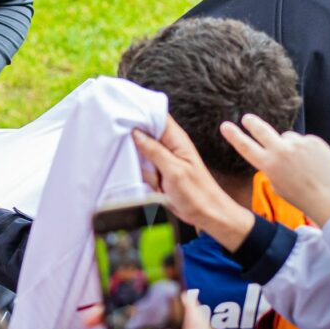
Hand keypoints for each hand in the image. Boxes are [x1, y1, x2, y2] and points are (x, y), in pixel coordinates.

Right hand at [131, 116, 254, 252]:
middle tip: (141, 158)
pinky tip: (151, 183)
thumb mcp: (173, 171)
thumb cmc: (198, 194)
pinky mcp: (158, 171)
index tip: (123, 116)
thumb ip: (154, 150)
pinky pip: (142, 166)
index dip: (140, 112)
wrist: (206, 215)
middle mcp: (169, 145)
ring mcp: (163, 159)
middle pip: (143, 133)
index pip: (156, 115)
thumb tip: (136, 132)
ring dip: (139, 163)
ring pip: (140, 151)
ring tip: (152, 177)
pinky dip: (142, 173)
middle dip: (136, 143)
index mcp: (176, 139)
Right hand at [221, 114, 329, 225]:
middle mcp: (281, 151)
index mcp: (268, 164)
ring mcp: (298, 144)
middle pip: (262, 130)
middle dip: (252, 123)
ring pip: (288, 137)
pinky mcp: (313, 141)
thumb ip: (272, 166)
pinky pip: (304, 140)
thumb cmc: (302, 196)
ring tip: (302, 163)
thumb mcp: (277, 184)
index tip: (225, 126)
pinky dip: (306, 148)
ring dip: (290, 144)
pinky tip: (313, 161)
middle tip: (247, 119)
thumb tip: (275, 153)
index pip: (245, 146)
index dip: (233, 135)